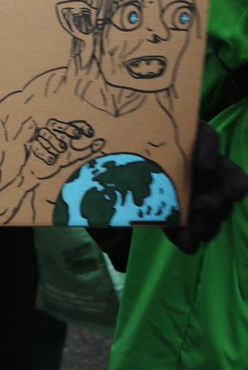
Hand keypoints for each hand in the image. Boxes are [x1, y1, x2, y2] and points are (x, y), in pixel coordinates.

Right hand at [27, 118, 103, 177]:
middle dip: (66, 128)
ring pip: (45, 134)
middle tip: (75, 136)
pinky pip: (37, 146)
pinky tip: (52, 160)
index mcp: (62, 132)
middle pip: (55, 123)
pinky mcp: (34, 148)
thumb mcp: (76, 155)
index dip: (81, 126)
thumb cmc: (60, 158)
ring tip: (60, 152)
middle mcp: (51, 132)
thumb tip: (101, 141)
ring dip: (54, 142)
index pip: (71, 124)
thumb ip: (88, 149)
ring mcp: (41, 139)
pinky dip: (45, 153)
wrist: (43, 170)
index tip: (90, 133)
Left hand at [165, 120, 247, 254]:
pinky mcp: (173, 221)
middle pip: (221, 207)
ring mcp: (191, 208)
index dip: (237, 188)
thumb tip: (208, 165)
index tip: (231, 193)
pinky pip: (186, 238)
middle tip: (200, 206)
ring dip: (204, 229)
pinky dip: (188, 242)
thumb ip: (204, 139)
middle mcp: (207, 190)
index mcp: (214, 168)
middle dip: (215, 210)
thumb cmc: (166, 131)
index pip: (236, 180)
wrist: (133, 145)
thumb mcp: (189, 127)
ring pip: (208, 226)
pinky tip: (186, 241)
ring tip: (193, 229)